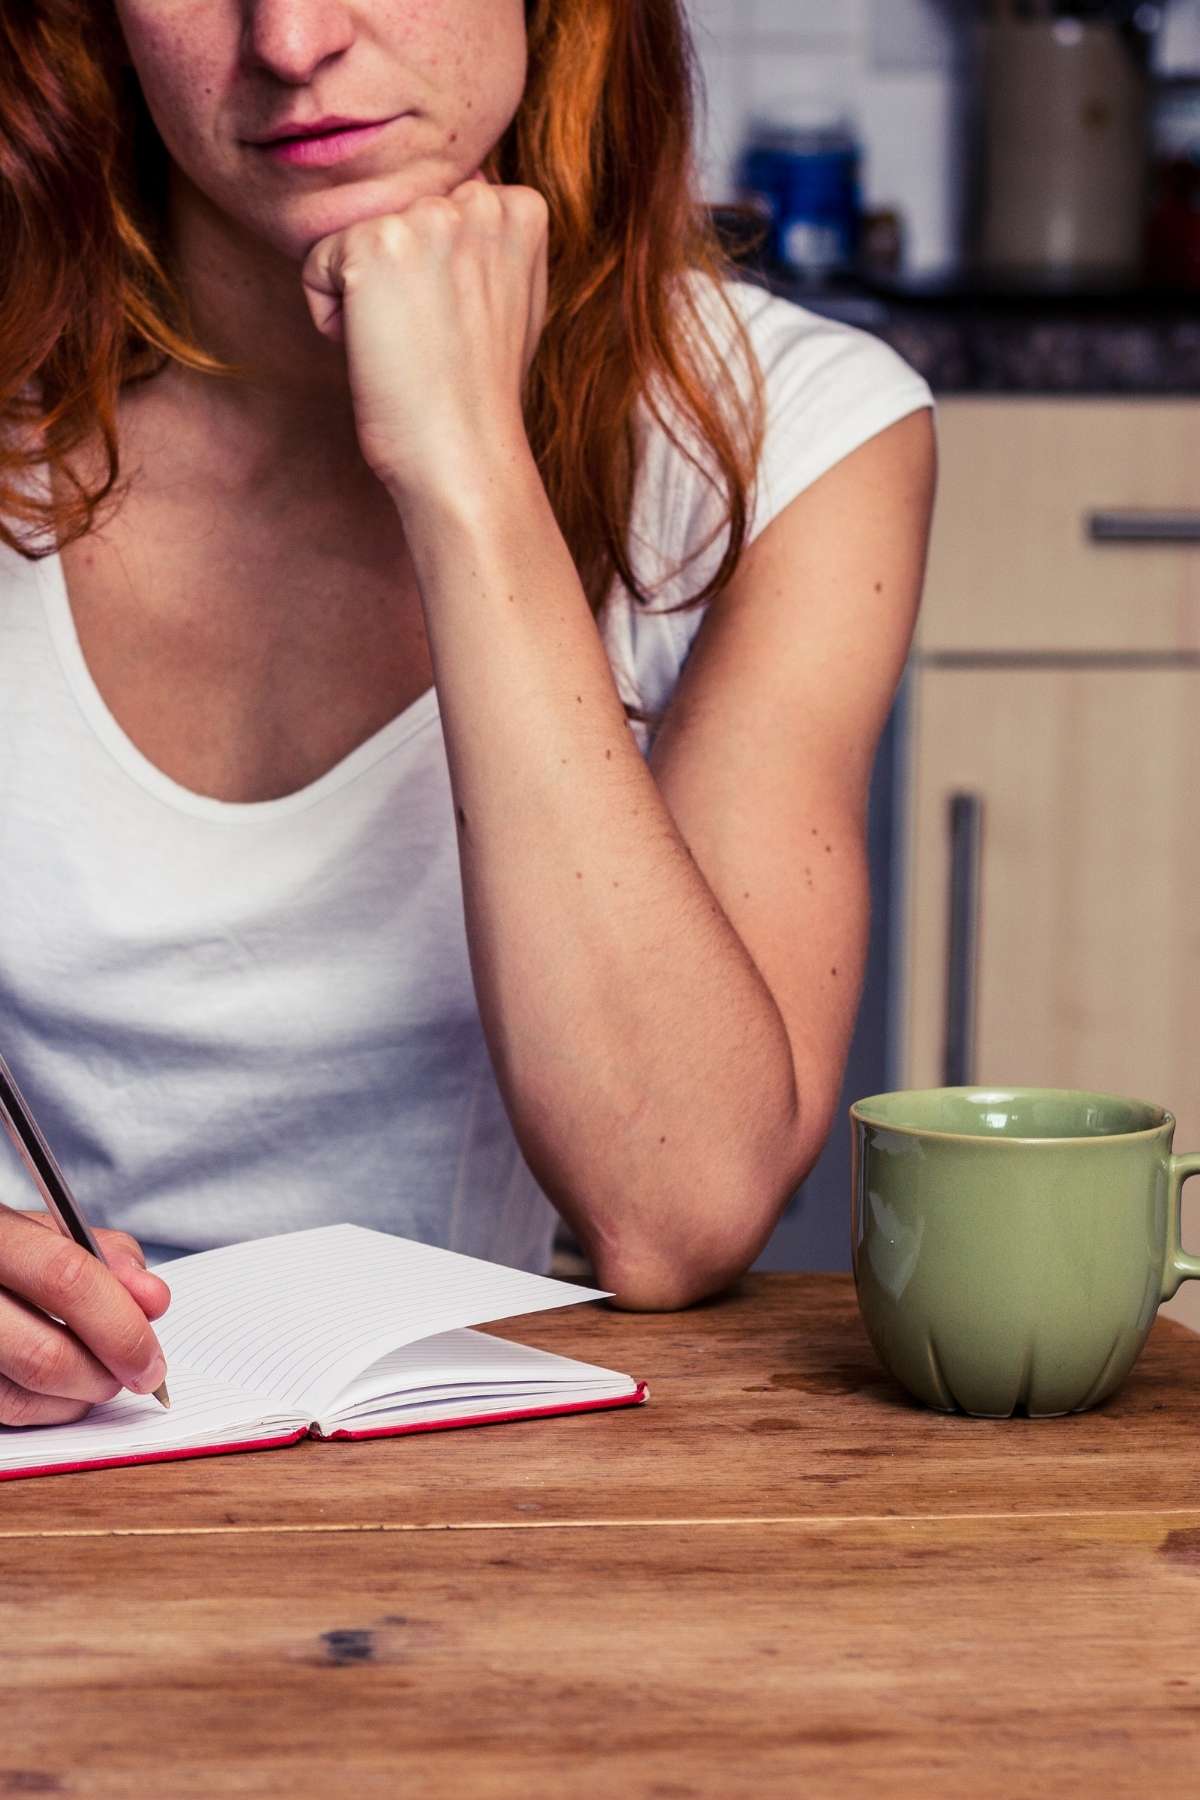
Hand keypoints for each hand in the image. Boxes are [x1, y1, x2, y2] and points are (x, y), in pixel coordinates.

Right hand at [0, 1207, 170, 1426]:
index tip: (153, 1353)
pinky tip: (68, 1384)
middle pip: (45, 1354)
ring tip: (103, 1372)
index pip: (66, 1279)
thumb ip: (110, 1259)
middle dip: (109, 1372)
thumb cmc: (15, 1252)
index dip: (120, 1322)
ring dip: (84, 1395)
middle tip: (142, 1373)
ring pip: (26, 1396)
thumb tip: (153, 1301)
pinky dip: (54, 1408)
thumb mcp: (56, 1234)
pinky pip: (12, 1410)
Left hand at [301, 173, 549, 505]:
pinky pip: (316, 266)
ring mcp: (425, 217)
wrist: (464, 452)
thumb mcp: (515, 299)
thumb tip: (463, 202)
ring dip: (366, 297)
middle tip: (432, 340)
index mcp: (521, 208)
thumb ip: (492, 242)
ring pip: (356, 242)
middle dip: (399, 280)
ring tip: (408, 344)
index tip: (459, 324)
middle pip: (395, 221)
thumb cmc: (483, 393)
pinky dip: (331, 317)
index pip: (438, 208)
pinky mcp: (372, 244)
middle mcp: (478, 200)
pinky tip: (378, 349)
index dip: (436, 274)